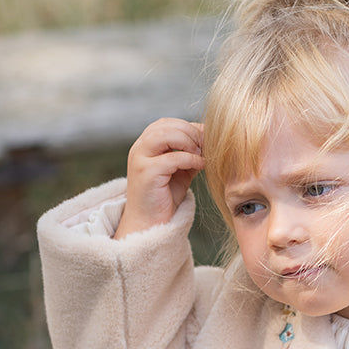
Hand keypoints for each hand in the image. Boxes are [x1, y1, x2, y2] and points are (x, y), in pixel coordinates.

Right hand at [114, 118, 204, 237]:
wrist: (151, 225)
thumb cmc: (165, 198)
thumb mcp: (181, 171)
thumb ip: (190, 154)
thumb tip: (209, 139)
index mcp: (146, 144)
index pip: (168, 123)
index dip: (190, 127)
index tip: (208, 137)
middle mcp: (139, 148)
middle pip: (167, 125)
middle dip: (191, 132)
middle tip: (207, 144)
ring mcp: (140, 159)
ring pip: (166, 134)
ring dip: (189, 141)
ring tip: (201, 154)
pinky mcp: (147, 173)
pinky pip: (172, 157)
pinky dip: (190, 159)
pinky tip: (201, 165)